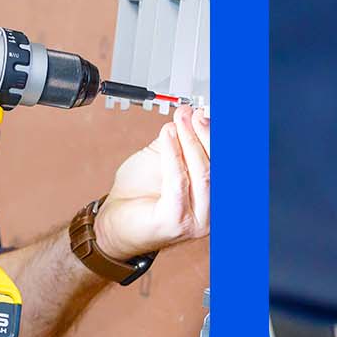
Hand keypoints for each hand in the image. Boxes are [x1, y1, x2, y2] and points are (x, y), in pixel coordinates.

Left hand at [92, 104, 211, 259]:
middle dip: (206, 135)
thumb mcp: (161, 159)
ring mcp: (196, 221)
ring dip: (190, 141)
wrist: (113, 224)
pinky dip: (173, 155)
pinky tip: (167, 137)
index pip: (223, 163)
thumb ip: (177, 140)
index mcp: (213, 198)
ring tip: (180, 121)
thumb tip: (190, 115)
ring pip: (203, 174)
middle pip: (218, 167)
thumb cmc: (139, 196)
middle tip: (193, 114)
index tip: (209, 112)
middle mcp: (210, 213)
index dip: (218, 135)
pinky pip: (179, 182)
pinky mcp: (176, 222)